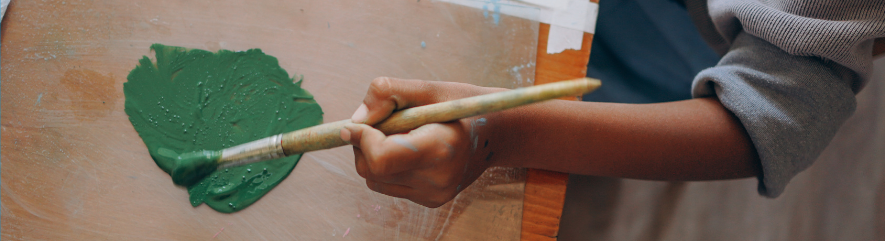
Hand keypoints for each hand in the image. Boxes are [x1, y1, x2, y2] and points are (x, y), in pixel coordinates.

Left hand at [341, 77, 498, 207]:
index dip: (361, 139)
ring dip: (373, 155)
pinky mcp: (430, 201)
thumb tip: (356, 120)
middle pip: (372, 170)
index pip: (382, 158)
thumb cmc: (461, 105)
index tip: (353, 124)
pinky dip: (387, 167)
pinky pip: (388, 185)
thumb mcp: (428, 88)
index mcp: (440, 149)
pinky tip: (410, 151)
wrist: (495, 134)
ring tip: (401, 135)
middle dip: (363, 144)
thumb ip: (388, 93)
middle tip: (382, 122)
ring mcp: (434, 195)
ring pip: (374, 179)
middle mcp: (437, 180)